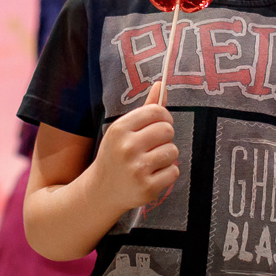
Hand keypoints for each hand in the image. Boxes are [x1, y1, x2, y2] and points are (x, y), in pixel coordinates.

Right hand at [88, 89, 177, 216]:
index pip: (156, 111)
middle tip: (154, 146)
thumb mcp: (123, 130)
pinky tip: (152, 175)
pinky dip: (167, 173)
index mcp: (120, 129)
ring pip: (173, 151)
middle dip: (165, 137)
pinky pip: (174, 171)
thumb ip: (145, 108)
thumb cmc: (116, 155)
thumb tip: (161, 84)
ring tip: (151, 162)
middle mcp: (127, 147)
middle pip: (167, 130)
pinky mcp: (147, 188)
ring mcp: (137, 169)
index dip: (163, 117)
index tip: (159, 125)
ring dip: (167, 156)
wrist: (101, 191)